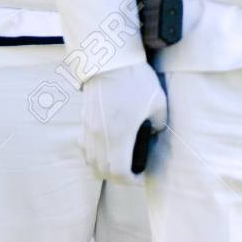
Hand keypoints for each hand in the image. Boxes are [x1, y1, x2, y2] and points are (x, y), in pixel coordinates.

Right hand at [79, 63, 166, 183]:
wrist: (109, 60)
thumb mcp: (158, 104)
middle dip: (118, 178)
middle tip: (131, 174)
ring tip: (117, 163)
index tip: (141, 177)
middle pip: (102, 172)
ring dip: (104, 168)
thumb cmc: (135, 81)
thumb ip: (158, 125)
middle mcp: (99, 138)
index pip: (120, 173)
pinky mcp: (83, 122)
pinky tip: (105, 148)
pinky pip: (85, 148)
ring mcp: (88, 131)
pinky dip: (94, 155)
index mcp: (118, 138)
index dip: (131, 181)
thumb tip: (152, 133)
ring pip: (90, 162)